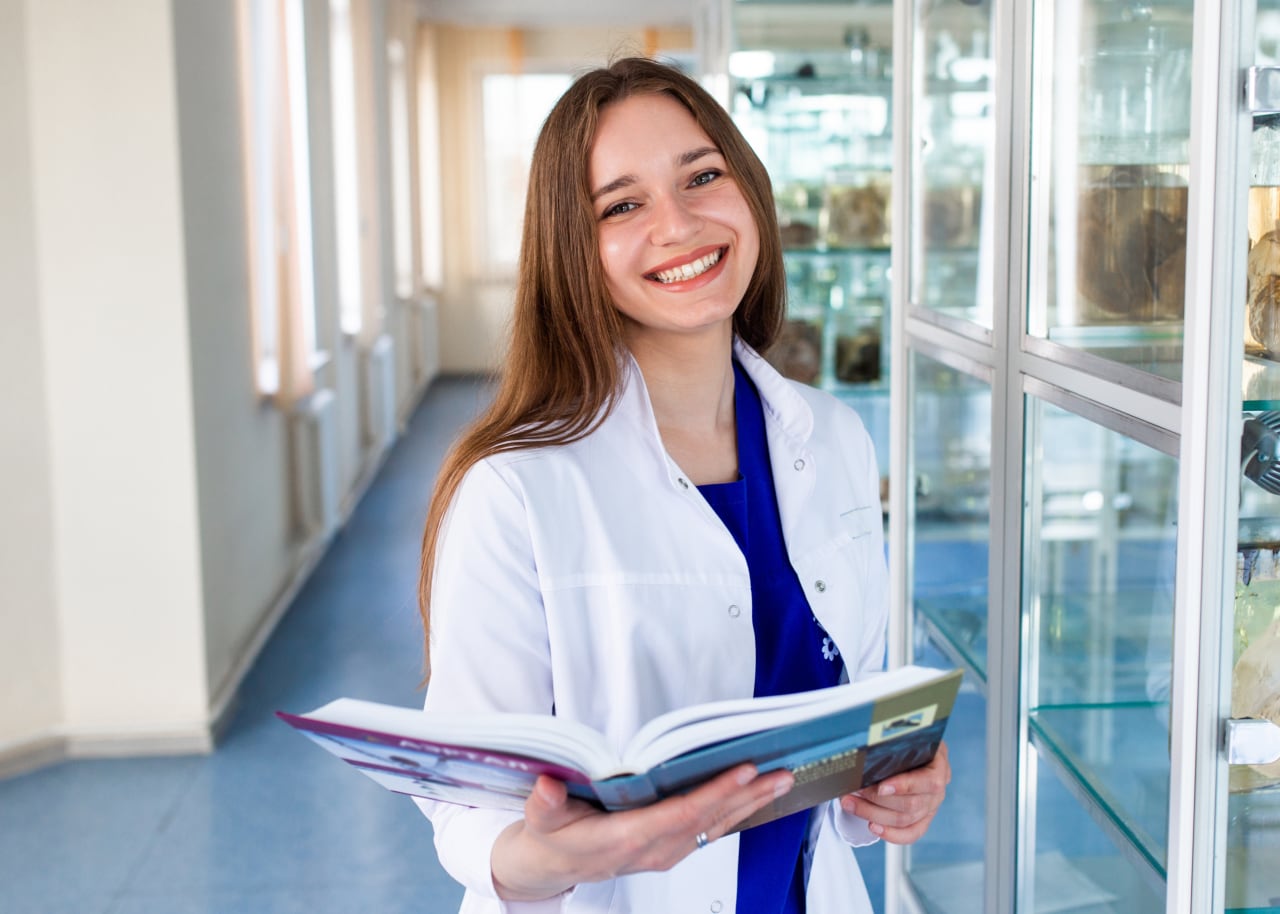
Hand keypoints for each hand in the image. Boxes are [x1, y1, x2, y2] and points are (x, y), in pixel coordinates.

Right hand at [491, 764, 793, 901]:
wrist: (552, 868)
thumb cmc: (551, 838)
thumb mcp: (540, 819)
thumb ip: (544, 804)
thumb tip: (547, 787)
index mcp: (628, 838)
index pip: (682, 813)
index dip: (715, 792)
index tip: (743, 770)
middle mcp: (654, 849)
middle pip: (710, 819)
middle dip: (748, 795)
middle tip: (780, 771)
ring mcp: (665, 853)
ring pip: (716, 826)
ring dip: (750, 804)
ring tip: (780, 781)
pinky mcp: (669, 850)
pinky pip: (709, 831)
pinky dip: (735, 812)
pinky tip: (754, 798)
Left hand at [839, 740, 949, 844]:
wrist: (920, 751)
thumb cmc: (912, 743)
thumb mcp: (909, 736)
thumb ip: (897, 743)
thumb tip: (870, 748)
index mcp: (939, 767)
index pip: (929, 782)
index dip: (904, 786)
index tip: (881, 787)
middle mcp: (937, 791)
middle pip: (911, 804)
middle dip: (876, 800)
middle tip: (853, 791)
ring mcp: (931, 808)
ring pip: (905, 820)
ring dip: (873, 813)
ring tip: (851, 803)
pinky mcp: (923, 820)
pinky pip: (911, 833)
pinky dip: (891, 834)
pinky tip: (873, 826)